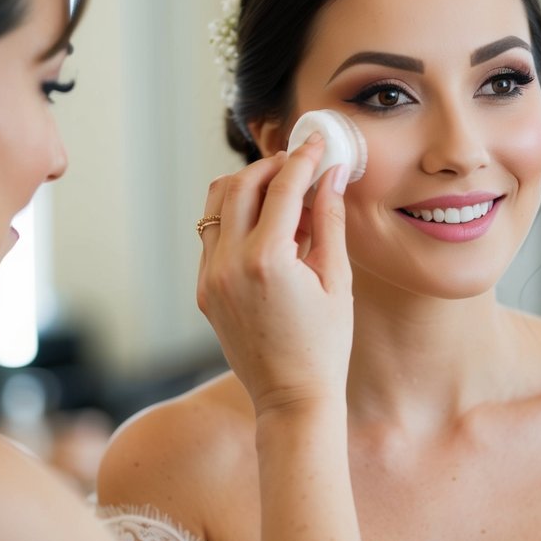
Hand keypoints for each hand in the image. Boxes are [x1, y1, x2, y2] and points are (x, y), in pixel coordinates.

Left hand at [196, 135, 351, 418]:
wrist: (292, 398)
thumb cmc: (325, 345)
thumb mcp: (336, 280)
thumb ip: (329, 221)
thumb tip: (331, 175)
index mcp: (266, 261)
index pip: (282, 188)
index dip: (303, 159)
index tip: (316, 142)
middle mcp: (229, 264)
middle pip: (240, 185)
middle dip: (271, 166)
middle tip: (299, 162)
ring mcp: (210, 277)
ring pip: (216, 205)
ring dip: (247, 186)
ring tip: (281, 190)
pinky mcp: (204, 289)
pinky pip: (212, 235)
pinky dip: (235, 217)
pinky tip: (267, 225)